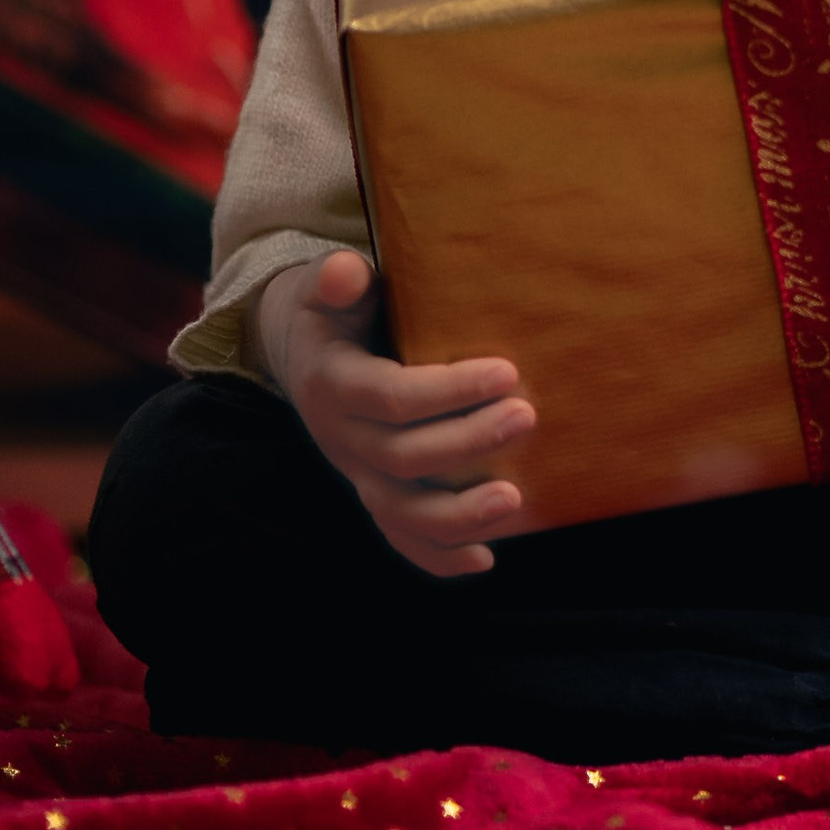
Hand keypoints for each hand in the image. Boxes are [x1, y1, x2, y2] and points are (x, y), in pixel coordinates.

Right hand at [255, 249, 535, 577]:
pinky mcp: (373, 494)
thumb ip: (337, 278)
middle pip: (404, 457)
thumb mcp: (325, 287)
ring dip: (458, 516)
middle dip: (469, 442)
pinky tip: (485, 559)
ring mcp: (356, 474)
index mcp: (332, 384)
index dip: (449, 390)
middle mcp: (340, 438)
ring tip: (514, 501)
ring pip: (401, 512)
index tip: (507, 371)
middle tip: (527, 417)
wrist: (302, 354)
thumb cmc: (333, 310)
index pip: (392, 397)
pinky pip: (400, 538)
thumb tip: (348, 270)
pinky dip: (438, 556)